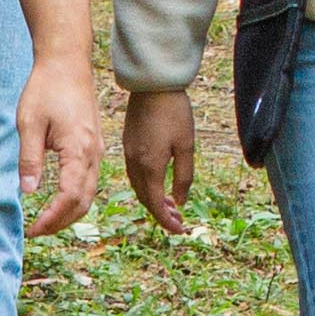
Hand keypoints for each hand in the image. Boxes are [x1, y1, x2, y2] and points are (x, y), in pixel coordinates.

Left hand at [19, 53, 109, 239]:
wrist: (67, 63)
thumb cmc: (46, 88)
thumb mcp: (29, 123)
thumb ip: (30, 159)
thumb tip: (29, 191)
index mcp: (79, 149)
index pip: (70, 197)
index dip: (53, 218)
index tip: (33, 229)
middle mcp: (93, 153)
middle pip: (84, 201)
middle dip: (62, 222)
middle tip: (37, 231)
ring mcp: (97, 150)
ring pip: (90, 193)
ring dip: (70, 212)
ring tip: (46, 221)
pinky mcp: (94, 145)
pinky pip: (90, 180)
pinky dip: (76, 198)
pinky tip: (59, 199)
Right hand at [121, 83, 198, 232]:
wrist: (153, 84)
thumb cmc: (174, 112)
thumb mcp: (186, 146)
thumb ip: (184, 176)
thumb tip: (180, 202)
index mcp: (149, 166)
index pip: (155, 204)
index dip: (166, 221)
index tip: (179, 231)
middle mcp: (134, 163)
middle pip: (144, 198)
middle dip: (160, 213)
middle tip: (178, 221)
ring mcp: (128, 153)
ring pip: (138, 187)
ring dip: (153, 200)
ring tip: (171, 206)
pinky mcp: (128, 144)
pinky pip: (134, 174)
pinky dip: (146, 186)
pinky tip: (158, 184)